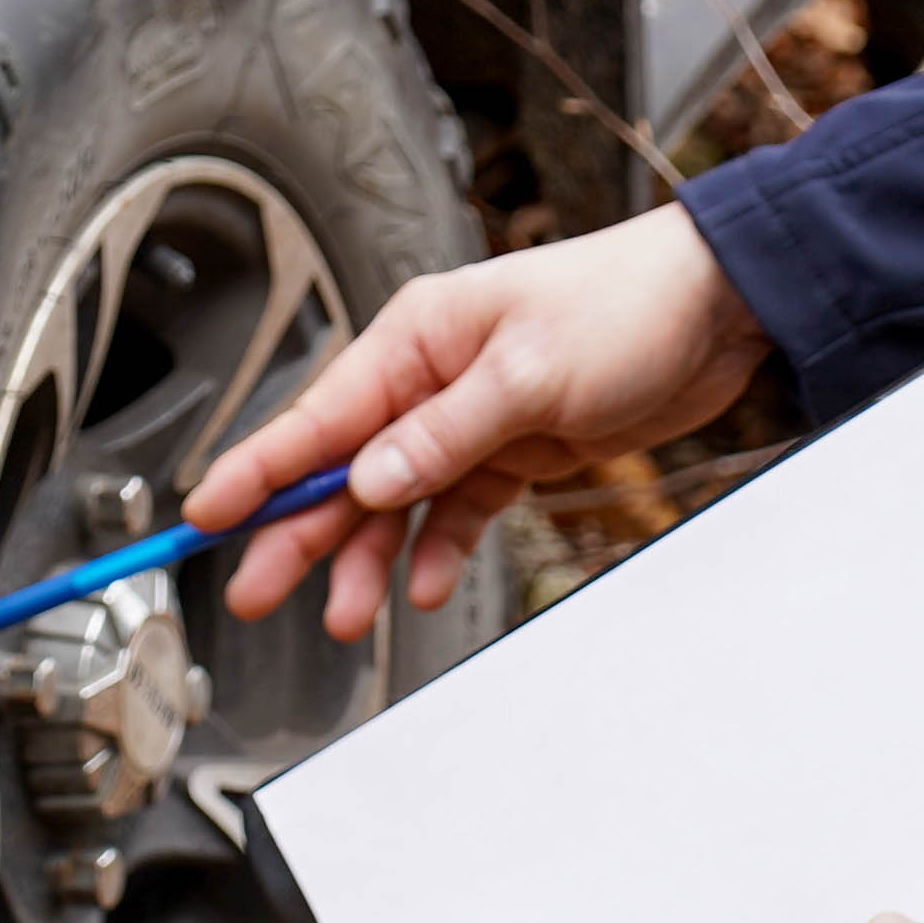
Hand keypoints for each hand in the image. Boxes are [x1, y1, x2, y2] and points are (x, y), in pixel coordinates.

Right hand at [189, 204, 771, 640]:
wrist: (716, 310)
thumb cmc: (624, 305)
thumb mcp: (529, 372)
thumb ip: (446, 433)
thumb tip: (371, 482)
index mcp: (416, 338)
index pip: (317, 414)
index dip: (257, 468)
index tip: (207, 514)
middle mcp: (430, 379)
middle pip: (344, 469)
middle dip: (297, 533)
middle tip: (257, 594)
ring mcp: (469, 419)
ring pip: (394, 503)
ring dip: (367, 558)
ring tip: (344, 616)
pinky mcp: (512, 452)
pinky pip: (456, 513)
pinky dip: (439, 551)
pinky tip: (424, 587)